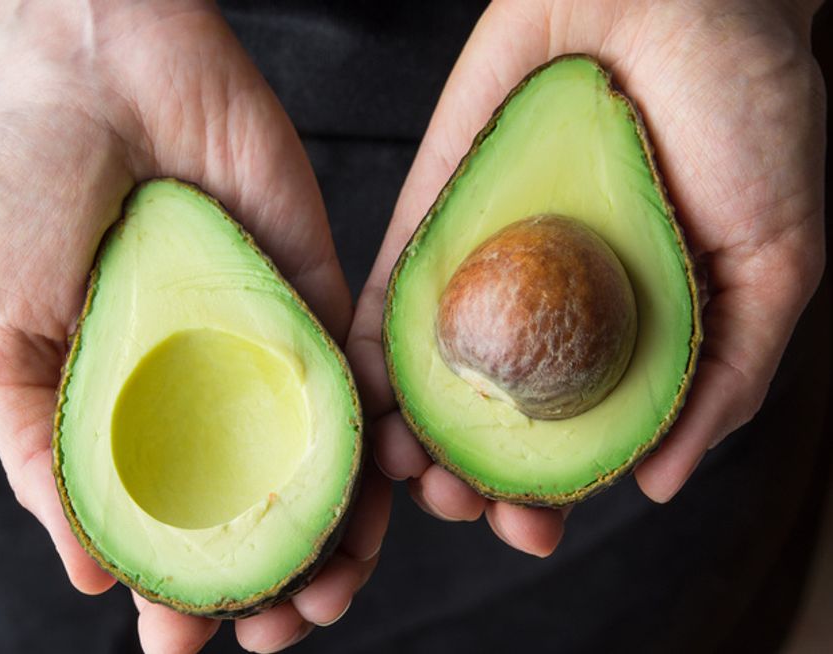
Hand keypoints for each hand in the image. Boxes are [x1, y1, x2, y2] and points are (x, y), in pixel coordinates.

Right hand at [0, 1, 389, 650]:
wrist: (93, 66)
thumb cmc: (22, 195)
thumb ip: (44, 457)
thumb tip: (94, 577)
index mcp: (128, 414)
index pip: (168, 528)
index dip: (181, 593)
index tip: (188, 642)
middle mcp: (207, 391)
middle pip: (259, 511)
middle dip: (275, 581)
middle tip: (285, 628)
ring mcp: (268, 345)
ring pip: (324, 463)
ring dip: (341, 534)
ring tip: (336, 586)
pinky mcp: (320, 290)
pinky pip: (363, 377)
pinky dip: (381, 440)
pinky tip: (386, 492)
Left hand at [347, 0, 824, 550]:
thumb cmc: (748, 116)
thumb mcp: (775, 260)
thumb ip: (725, 375)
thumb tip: (661, 481)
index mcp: (624, 337)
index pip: (572, 442)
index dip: (546, 497)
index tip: (527, 530)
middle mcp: (547, 311)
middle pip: (490, 421)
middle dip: (464, 477)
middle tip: (454, 502)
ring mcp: (487, 266)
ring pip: (430, 375)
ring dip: (406, 432)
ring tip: (399, 470)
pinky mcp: (437, 213)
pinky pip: (394, 292)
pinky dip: (371, 350)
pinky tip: (360, 397)